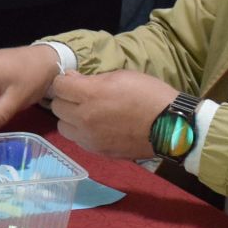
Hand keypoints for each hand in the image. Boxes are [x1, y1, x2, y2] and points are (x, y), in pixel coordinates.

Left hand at [50, 69, 178, 159]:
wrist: (171, 126)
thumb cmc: (149, 94)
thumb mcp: (121, 76)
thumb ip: (91, 79)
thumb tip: (71, 79)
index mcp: (89, 95)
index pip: (58, 86)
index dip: (64, 81)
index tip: (74, 81)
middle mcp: (84, 118)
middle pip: (56, 107)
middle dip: (66, 99)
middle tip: (80, 96)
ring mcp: (90, 138)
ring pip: (63, 127)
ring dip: (70, 118)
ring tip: (87, 113)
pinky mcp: (98, 151)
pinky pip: (78, 140)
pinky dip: (81, 132)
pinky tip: (97, 127)